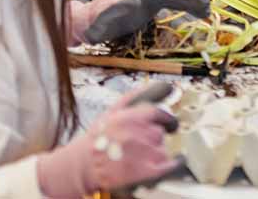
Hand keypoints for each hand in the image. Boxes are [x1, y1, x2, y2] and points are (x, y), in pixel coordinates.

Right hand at [36, 82, 182, 197]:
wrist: (83, 166)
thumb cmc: (96, 139)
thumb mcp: (113, 110)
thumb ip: (138, 96)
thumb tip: (165, 87)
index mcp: (133, 115)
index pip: (160, 113)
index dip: (166, 120)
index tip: (169, 124)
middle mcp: (141, 132)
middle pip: (160, 133)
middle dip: (154, 139)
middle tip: (141, 145)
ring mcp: (146, 152)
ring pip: (163, 150)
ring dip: (156, 154)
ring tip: (139, 158)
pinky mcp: (149, 171)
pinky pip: (171, 166)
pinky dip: (174, 165)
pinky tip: (171, 163)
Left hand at [72, 0, 210, 45]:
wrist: (89, 24)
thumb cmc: (92, 24)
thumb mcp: (98, 21)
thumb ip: (112, 10)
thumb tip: (131, 2)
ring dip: (192, 2)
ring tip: (208, 10)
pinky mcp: (152, 5)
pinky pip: (174, 3)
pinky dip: (188, 8)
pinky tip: (201, 14)